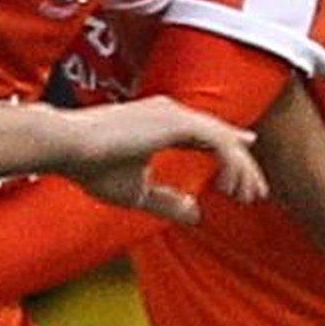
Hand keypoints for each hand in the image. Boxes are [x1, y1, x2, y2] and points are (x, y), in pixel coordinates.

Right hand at [63, 96, 265, 221]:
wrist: (67, 145)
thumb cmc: (91, 165)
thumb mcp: (136, 191)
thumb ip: (166, 201)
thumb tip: (196, 213)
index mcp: (159, 122)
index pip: (204, 132)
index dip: (228, 146)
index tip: (246, 160)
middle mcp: (170, 112)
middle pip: (219, 134)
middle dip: (242, 163)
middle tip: (257, 191)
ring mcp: (173, 113)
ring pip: (223, 137)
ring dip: (241, 167)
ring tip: (248, 195)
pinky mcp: (175, 121)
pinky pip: (218, 142)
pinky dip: (231, 164)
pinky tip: (232, 187)